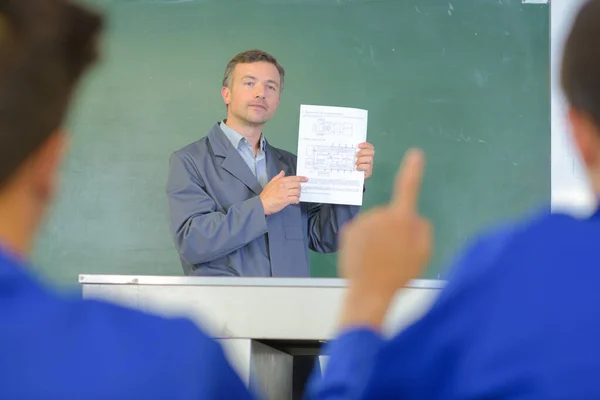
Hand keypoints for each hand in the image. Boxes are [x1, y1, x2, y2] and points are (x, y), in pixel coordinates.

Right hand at [259, 171, 307, 215]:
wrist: (262, 204)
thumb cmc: (265, 195)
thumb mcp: (270, 183)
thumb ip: (277, 177)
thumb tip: (282, 172)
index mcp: (281, 181)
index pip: (294, 178)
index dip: (301, 178)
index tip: (305, 179)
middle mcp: (284, 186)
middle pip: (297, 185)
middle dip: (299, 188)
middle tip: (297, 191)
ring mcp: (285, 193)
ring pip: (297, 192)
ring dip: (298, 195)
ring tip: (295, 196)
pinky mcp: (285, 200)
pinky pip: (295, 199)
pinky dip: (296, 200)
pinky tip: (294, 201)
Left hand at [338, 148, 431, 329]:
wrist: (370, 291)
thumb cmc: (400, 274)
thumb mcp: (423, 253)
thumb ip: (422, 230)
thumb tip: (413, 219)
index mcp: (402, 219)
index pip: (408, 188)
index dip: (413, 171)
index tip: (415, 154)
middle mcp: (380, 214)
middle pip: (391, 215)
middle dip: (393, 229)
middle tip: (394, 253)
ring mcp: (362, 221)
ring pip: (375, 224)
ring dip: (378, 236)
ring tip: (379, 259)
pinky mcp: (349, 230)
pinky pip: (361, 231)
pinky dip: (364, 240)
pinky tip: (366, 257)